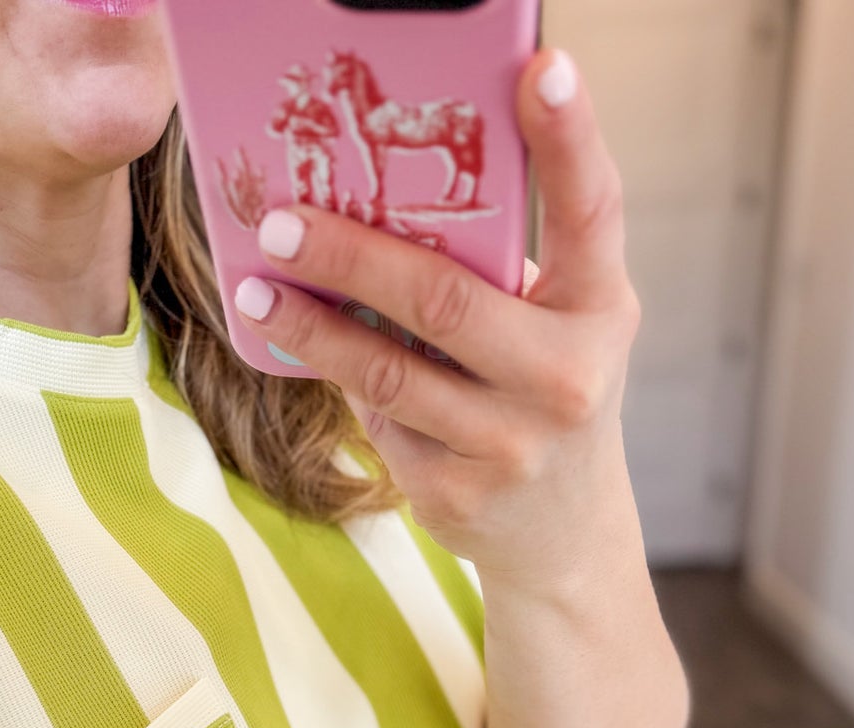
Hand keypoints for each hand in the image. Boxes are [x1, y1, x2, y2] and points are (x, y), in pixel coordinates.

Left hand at [230, 46, 641, 593]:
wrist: (561, 535)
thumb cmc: (545, 390)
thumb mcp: (556, 323)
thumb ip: (501, 269)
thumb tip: (382, 194)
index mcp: (599, 307)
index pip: (591, 209)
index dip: (570, 136)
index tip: (544, 66)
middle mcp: (567, 376)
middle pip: (444, 300)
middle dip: (351, 255)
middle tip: (281, 221)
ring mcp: (511, 444)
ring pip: (388, 372)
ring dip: (309, 327)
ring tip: (255, 290)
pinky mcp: (457, 495)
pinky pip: (378, 422)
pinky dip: (339, 381)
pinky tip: (304, 351)